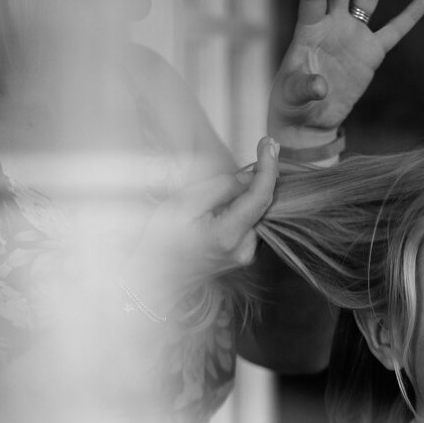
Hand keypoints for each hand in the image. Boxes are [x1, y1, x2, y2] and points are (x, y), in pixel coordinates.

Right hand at [125, 137, 280, 306]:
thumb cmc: (161, 240)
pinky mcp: (241, 256)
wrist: (153, 279)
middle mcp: (243, 249)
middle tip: (259, 149)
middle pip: (263, 204)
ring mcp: (244, 255)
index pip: (261, 195)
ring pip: (257, 213)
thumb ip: (221, 187)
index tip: (269, 143)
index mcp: (228, 234)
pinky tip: (228, 201)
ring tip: (230, 181)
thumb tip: (249, 176)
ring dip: (250, 192)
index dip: (269, 166)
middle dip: (261, 176)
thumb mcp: (184, 203)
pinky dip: (245, 206)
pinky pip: (250, 223)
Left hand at [268, 0, 423, 145]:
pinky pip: (394, 31)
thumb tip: (320, 86)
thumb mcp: (293, 97)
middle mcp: (331, 26)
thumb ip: (304, 87)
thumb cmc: (293, 104)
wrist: (310, 120)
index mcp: (308, 31)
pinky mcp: (370, 53)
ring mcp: (352, 36)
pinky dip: (410, 16)